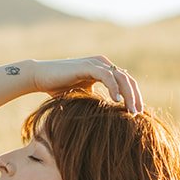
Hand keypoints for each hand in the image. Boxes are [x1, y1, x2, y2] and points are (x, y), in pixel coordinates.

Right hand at [29, 56, 143, 113]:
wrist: (40, 77)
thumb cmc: (58, 88)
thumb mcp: (83, 95)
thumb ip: (96, 100)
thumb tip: (110, 117)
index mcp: (103, 69)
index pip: (125, 82)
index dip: (134, 96)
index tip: (138, 113)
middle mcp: (102, 63)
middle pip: (127, 79)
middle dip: (135, 97)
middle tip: (139, 114)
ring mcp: (96, 63)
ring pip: (121, 77)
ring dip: (129, 95)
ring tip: (131, 111)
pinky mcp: (88, 66)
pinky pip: (107, 76)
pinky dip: (114, 88)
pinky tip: (116, 101)